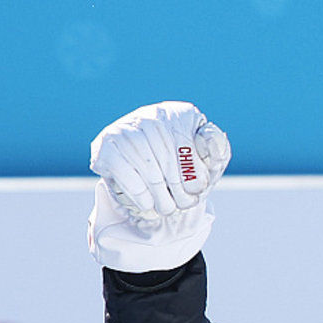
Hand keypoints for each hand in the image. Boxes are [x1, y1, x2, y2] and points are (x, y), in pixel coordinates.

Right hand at [86, 101, 231, 271]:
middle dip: (178, 188)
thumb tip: (209, 140)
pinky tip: (148, 203)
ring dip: (161, 196)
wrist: (156, 183)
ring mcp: (124, 130)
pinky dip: (140, 196)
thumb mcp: (209, 160)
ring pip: (149, 171)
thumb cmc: (188, 170)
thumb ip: (217, 148)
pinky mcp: (105, 148)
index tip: (198, 190)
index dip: (194, 173)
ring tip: (168, 207)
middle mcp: (149, 115)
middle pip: (167, 159)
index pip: (187, 144)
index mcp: (179, 114)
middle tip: (184, 204)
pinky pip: (126, 176)